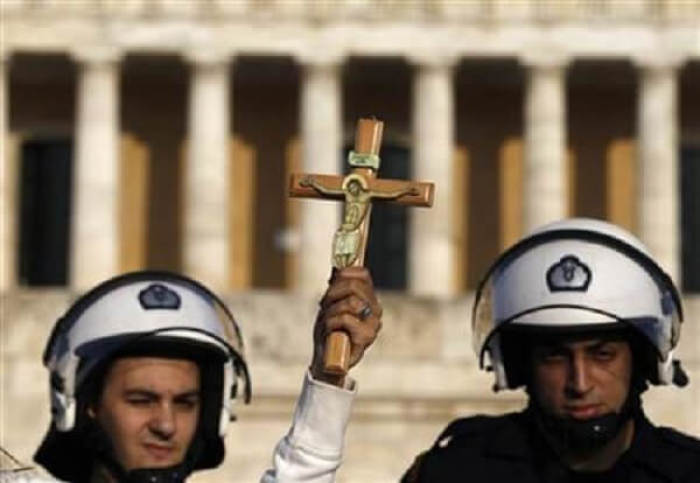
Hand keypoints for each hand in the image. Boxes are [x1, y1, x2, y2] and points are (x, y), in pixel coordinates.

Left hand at [311, 267, 382, 385]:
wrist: (326, 359)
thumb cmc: (329, 331)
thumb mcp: (330, 303)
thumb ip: (336, 286)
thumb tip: (337, 268)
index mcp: (368, 298)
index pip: (363, 274)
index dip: (344, 274)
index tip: (331, 284)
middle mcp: (375, 309)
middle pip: (355, 285)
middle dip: (333, 293)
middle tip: (325, 306)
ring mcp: (374, 323)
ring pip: (351, 301)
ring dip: (331, 310)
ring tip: (328, 321)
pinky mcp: (367, 336)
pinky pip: (345, 318)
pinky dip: (331, 323)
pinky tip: (330, 331)